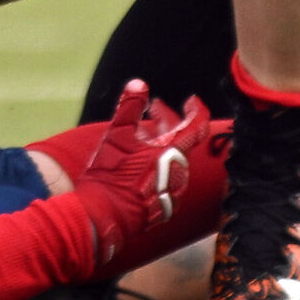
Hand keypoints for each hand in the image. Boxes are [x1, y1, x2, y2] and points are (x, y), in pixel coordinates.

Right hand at [71, 80, 225, 270]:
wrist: (103, 216)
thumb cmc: (110, 174)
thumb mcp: (116, 135)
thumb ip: (129, 107)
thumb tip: (139, 83)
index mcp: (172, 154)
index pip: (196, 126)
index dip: (196, 110)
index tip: (191, 100)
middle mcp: (178, 174)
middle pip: (181, 142)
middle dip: (168, 122)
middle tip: (153, 109)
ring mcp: (173, 194)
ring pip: (174, 161)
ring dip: (162, 144)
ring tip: (143, 134)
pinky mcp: (163, 208)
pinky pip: (168, 180)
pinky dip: (159, 166)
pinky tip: (141, 163)